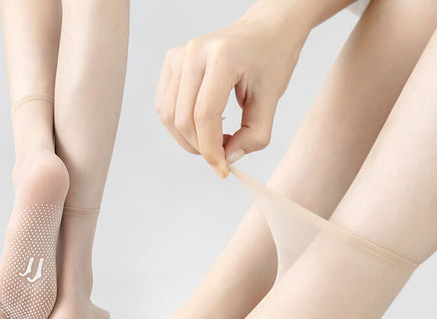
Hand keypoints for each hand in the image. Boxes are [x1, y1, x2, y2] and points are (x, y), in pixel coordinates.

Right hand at [155, 2, 308, 178]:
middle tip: (222, 155)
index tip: (223, 169)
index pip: (204, 115)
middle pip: (183, 119)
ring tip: (214, 139)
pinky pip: (164, 107)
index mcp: (222, 57)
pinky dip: (180, 126)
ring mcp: (178, 56)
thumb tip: (227, 159)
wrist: (265, 30)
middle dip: (200, 147)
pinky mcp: (171, 63)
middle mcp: (193, 53)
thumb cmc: (271, 60)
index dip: (211, 149)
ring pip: (169, 116)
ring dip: (189, 139)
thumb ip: (254, 135)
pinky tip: (203, 125)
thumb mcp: (272, 99)